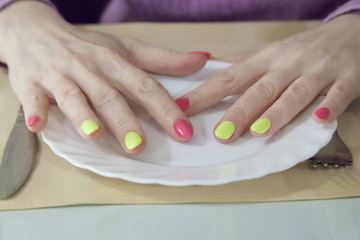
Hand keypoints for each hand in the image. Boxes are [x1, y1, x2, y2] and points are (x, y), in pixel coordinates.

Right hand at [0, 2, 207, 153]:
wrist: (37, 30)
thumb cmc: (88, 46)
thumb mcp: (127, 49)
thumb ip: (164, 60)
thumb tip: (201, 60)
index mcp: (115, 63)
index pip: (145, 86)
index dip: (165, 109)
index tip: (183, 132)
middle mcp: (90, 69)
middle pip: (110, 96)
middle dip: (125, 121)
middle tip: (139, 146)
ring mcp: (60, 76)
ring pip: (74, 97)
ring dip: (83, 117)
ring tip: (95, 136)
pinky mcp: (31, 83)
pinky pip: (33, 98)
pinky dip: (35, 111)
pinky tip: (38, 125)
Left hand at [179, 13, 359, 141]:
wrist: (351, 31)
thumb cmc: (303, 48)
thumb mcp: (270, 53)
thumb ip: (241, 63)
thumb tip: (208, 67)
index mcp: (266, 60)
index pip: (230, 78)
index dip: (206, 93)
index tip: (184, 108)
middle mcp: (288, 64)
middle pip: (260, 89)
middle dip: (240, 111)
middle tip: (221, 134)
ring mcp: (318, 71)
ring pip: (295, 93)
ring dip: (277, 112)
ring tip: (258, 131)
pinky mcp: (347, 77)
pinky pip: (338, 93)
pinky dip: (329, 106)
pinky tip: (319, 119)